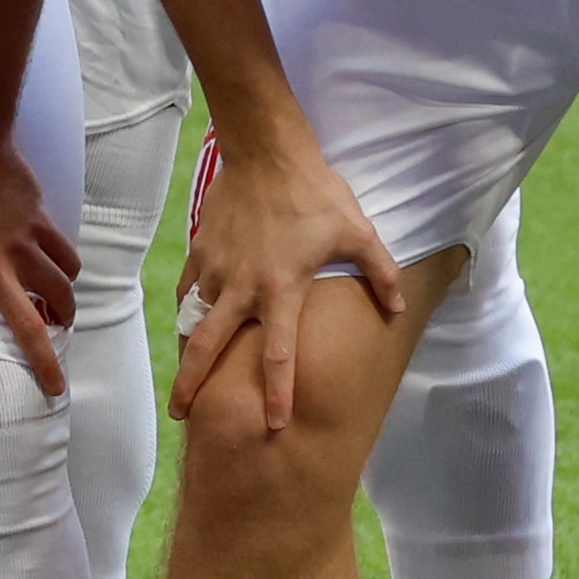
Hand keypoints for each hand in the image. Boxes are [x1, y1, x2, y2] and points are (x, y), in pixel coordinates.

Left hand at [0, 120, 77, 405]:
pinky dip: (69, 270)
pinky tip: (65, 276)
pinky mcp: (41, 222)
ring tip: (62, 323)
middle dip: (46, 363)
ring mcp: (23, 244)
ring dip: (64, 313)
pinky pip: (67, 255)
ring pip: (59, 291)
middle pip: (29, 325)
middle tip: (57, 390)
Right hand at [162, 122, 399, 432]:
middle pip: (209, 347)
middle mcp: (243, 288)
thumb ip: (379, 274)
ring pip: (193, 319)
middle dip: (192, 384)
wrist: (266, 152)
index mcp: (281, 290)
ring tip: (182, 376)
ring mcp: (216, 269)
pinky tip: (187, 319)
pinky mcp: (201, 249)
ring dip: (186, 350)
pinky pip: (188, 288)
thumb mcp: (358, 232)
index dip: (277, 393)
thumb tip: (397, 309)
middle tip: (181, 413)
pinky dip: (186, 308)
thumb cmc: (315, 194)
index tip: (273, 425)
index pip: (278, 354)